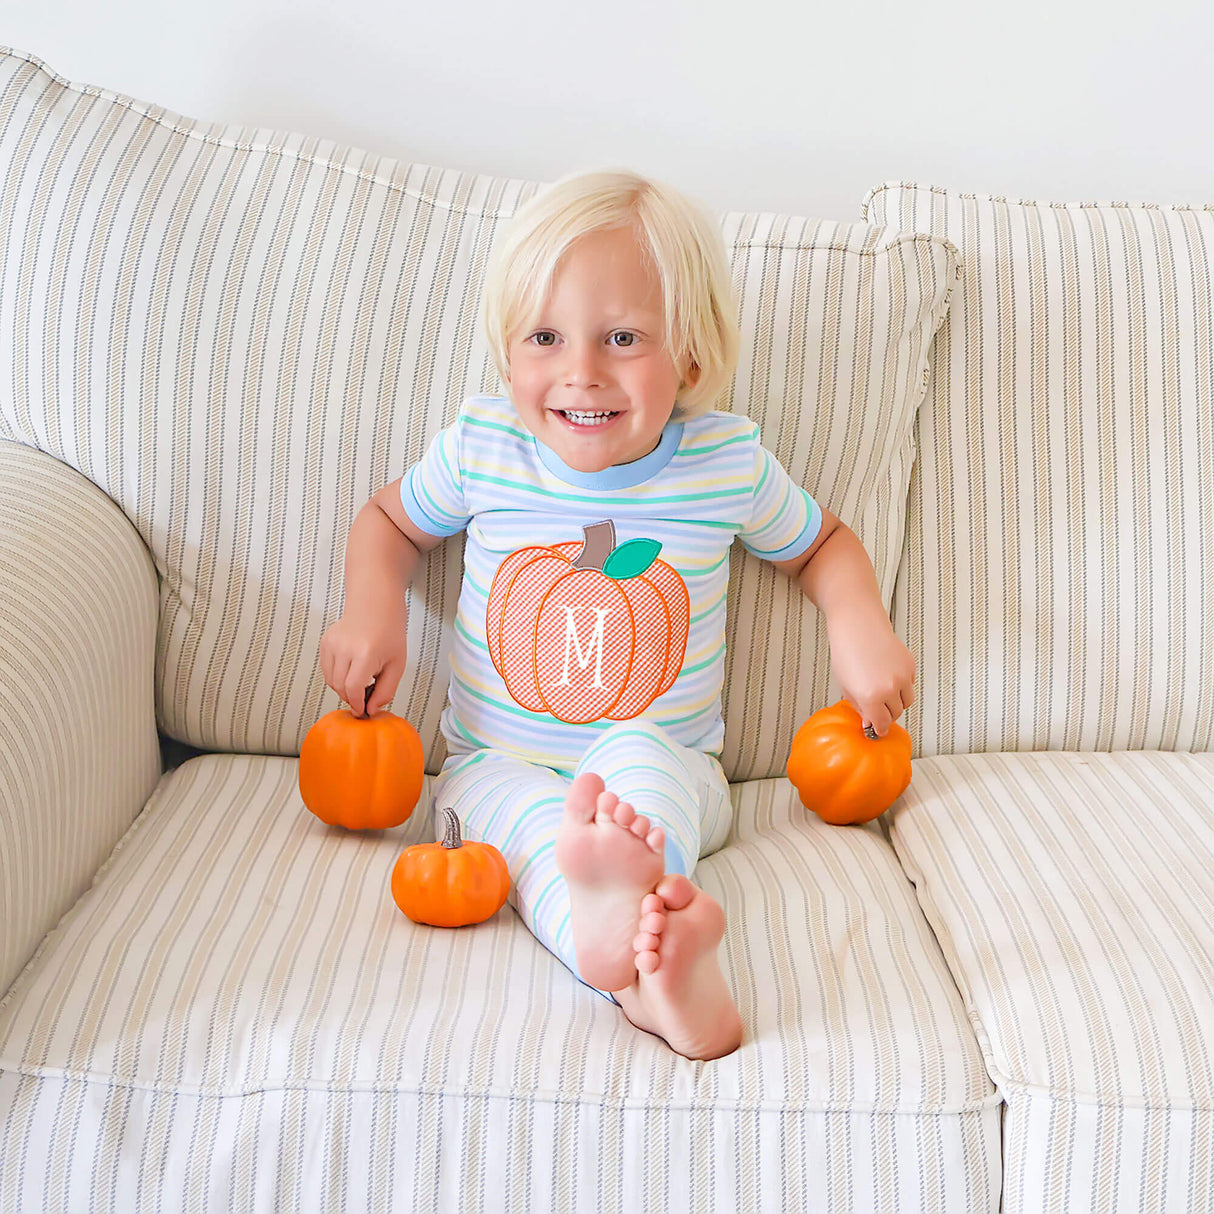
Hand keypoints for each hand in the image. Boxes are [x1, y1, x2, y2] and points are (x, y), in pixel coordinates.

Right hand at [319, 611, 405, 717]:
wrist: (376, 605)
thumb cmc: (389, 633)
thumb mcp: (397, 665)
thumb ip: (386, 691)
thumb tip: (371, 709)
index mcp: (365, 652)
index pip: (353, 688)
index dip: (357, 703)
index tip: (362, 710)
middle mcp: (345, 647)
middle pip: (340, 686)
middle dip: (351, 697)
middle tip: (364, 696)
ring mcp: (332, 643)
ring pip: (331, 680)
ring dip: (343, 687)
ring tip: (360, 678)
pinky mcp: (325, 642)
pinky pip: (326, 670)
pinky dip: (336, 676)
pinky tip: (351, 668)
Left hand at [827, 613, 915, 737]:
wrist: (858, 625)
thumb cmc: (846, 651)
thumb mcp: (845, 685)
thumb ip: (859, 706)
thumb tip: (870, 721)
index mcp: (870, 697)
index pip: (881, 723)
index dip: (879, 729)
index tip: (878, 730)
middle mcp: (889, 689)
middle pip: (895, 714)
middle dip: (886, 715)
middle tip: (878, 710)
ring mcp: (902, 677)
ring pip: (907, 702)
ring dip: (897, 703)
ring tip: (883, 693)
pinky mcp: (910, 665)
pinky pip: (910, 685)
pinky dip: (902, 686)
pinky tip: (888, 676)